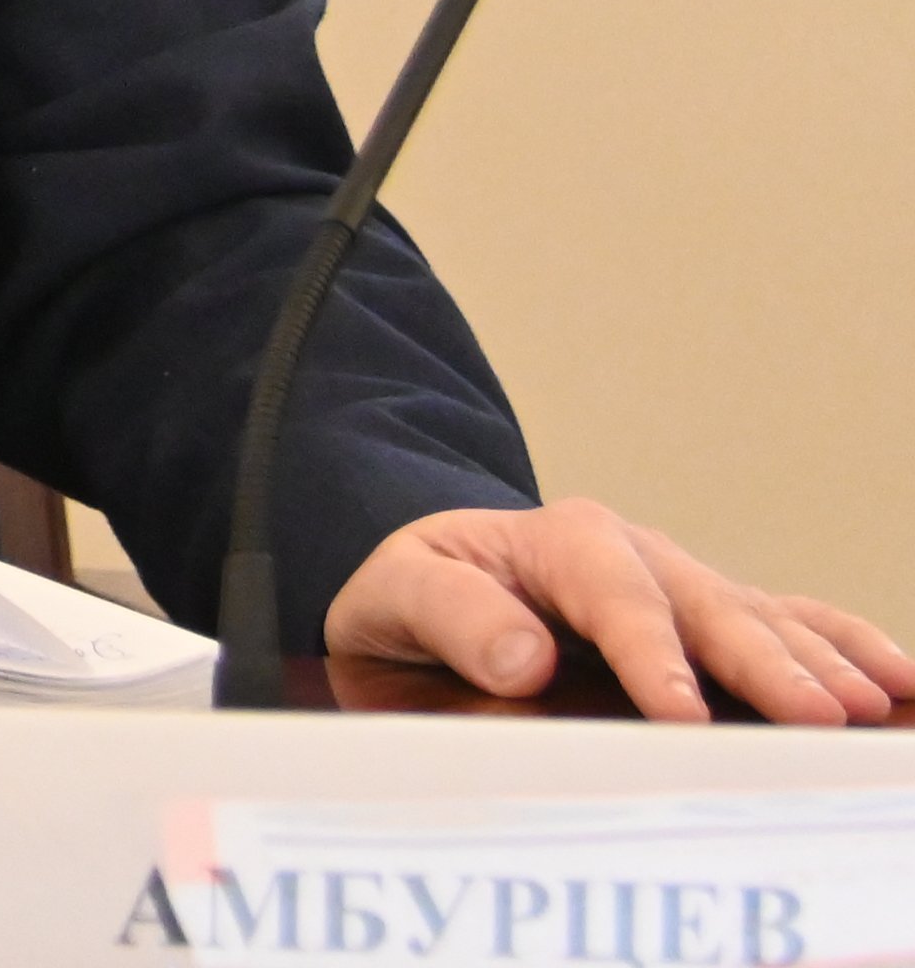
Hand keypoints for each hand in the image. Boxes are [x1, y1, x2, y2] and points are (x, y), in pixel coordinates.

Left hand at [332, 500, 911, 723]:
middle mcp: (638, 556)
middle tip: (820, 718)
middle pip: (711, 610)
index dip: (652, 657)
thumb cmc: (417, 595)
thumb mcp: (396, 593)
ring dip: (822, 663)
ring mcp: (685, 585)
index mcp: (560, 543)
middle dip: (766, 665)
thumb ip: (452, 614)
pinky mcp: (714, 617)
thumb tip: (523, 658)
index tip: (681, 714)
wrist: (432, 584)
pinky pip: (793, 622)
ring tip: (871, 709)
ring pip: (765, 620)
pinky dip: (849, 646)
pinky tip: (900, 680)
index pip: (616, 600)